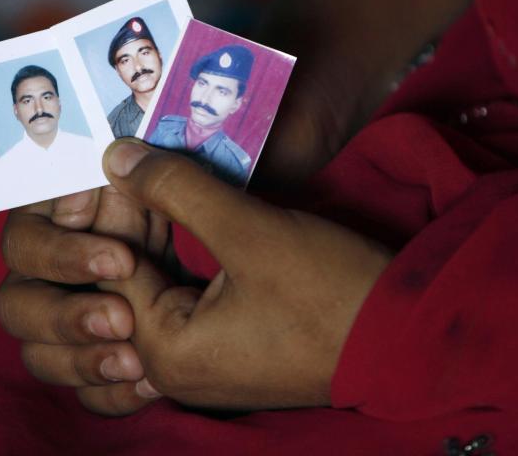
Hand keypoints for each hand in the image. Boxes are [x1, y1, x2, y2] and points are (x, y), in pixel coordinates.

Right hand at [0, 184, 172, 414]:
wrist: (205, 252)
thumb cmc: (165, 206)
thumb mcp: (153, 193)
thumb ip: (131, 184)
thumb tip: (114, 166)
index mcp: (43, 225)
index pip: (24, 243)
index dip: (62, 255)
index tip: (121, 259)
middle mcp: (37, 277)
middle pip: (16, 308)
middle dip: (67, 318)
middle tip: (123, 320)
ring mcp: (57, 325)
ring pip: (38, 358)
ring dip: (83, 363)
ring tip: (137, 364)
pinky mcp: (86, 362)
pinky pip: (82, 395)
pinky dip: (113, 396)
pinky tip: (150, 387)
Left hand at [98, 139, 392, 410]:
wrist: (408, 336)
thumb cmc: (331, 291)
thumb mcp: (250, 231)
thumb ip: (178, 190)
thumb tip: (115, 158)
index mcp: (165, 351)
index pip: (109, 268)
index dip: (110, 206)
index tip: (111, 153)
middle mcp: (173, 365)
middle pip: (128, 276)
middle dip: (130, 214)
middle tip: (129, 153)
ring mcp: (202, 356)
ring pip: (157, 279)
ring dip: (156, 226)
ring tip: (153, 167)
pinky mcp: (228, 342)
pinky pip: (184, 289)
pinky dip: (181, 247)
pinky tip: (181, 202)